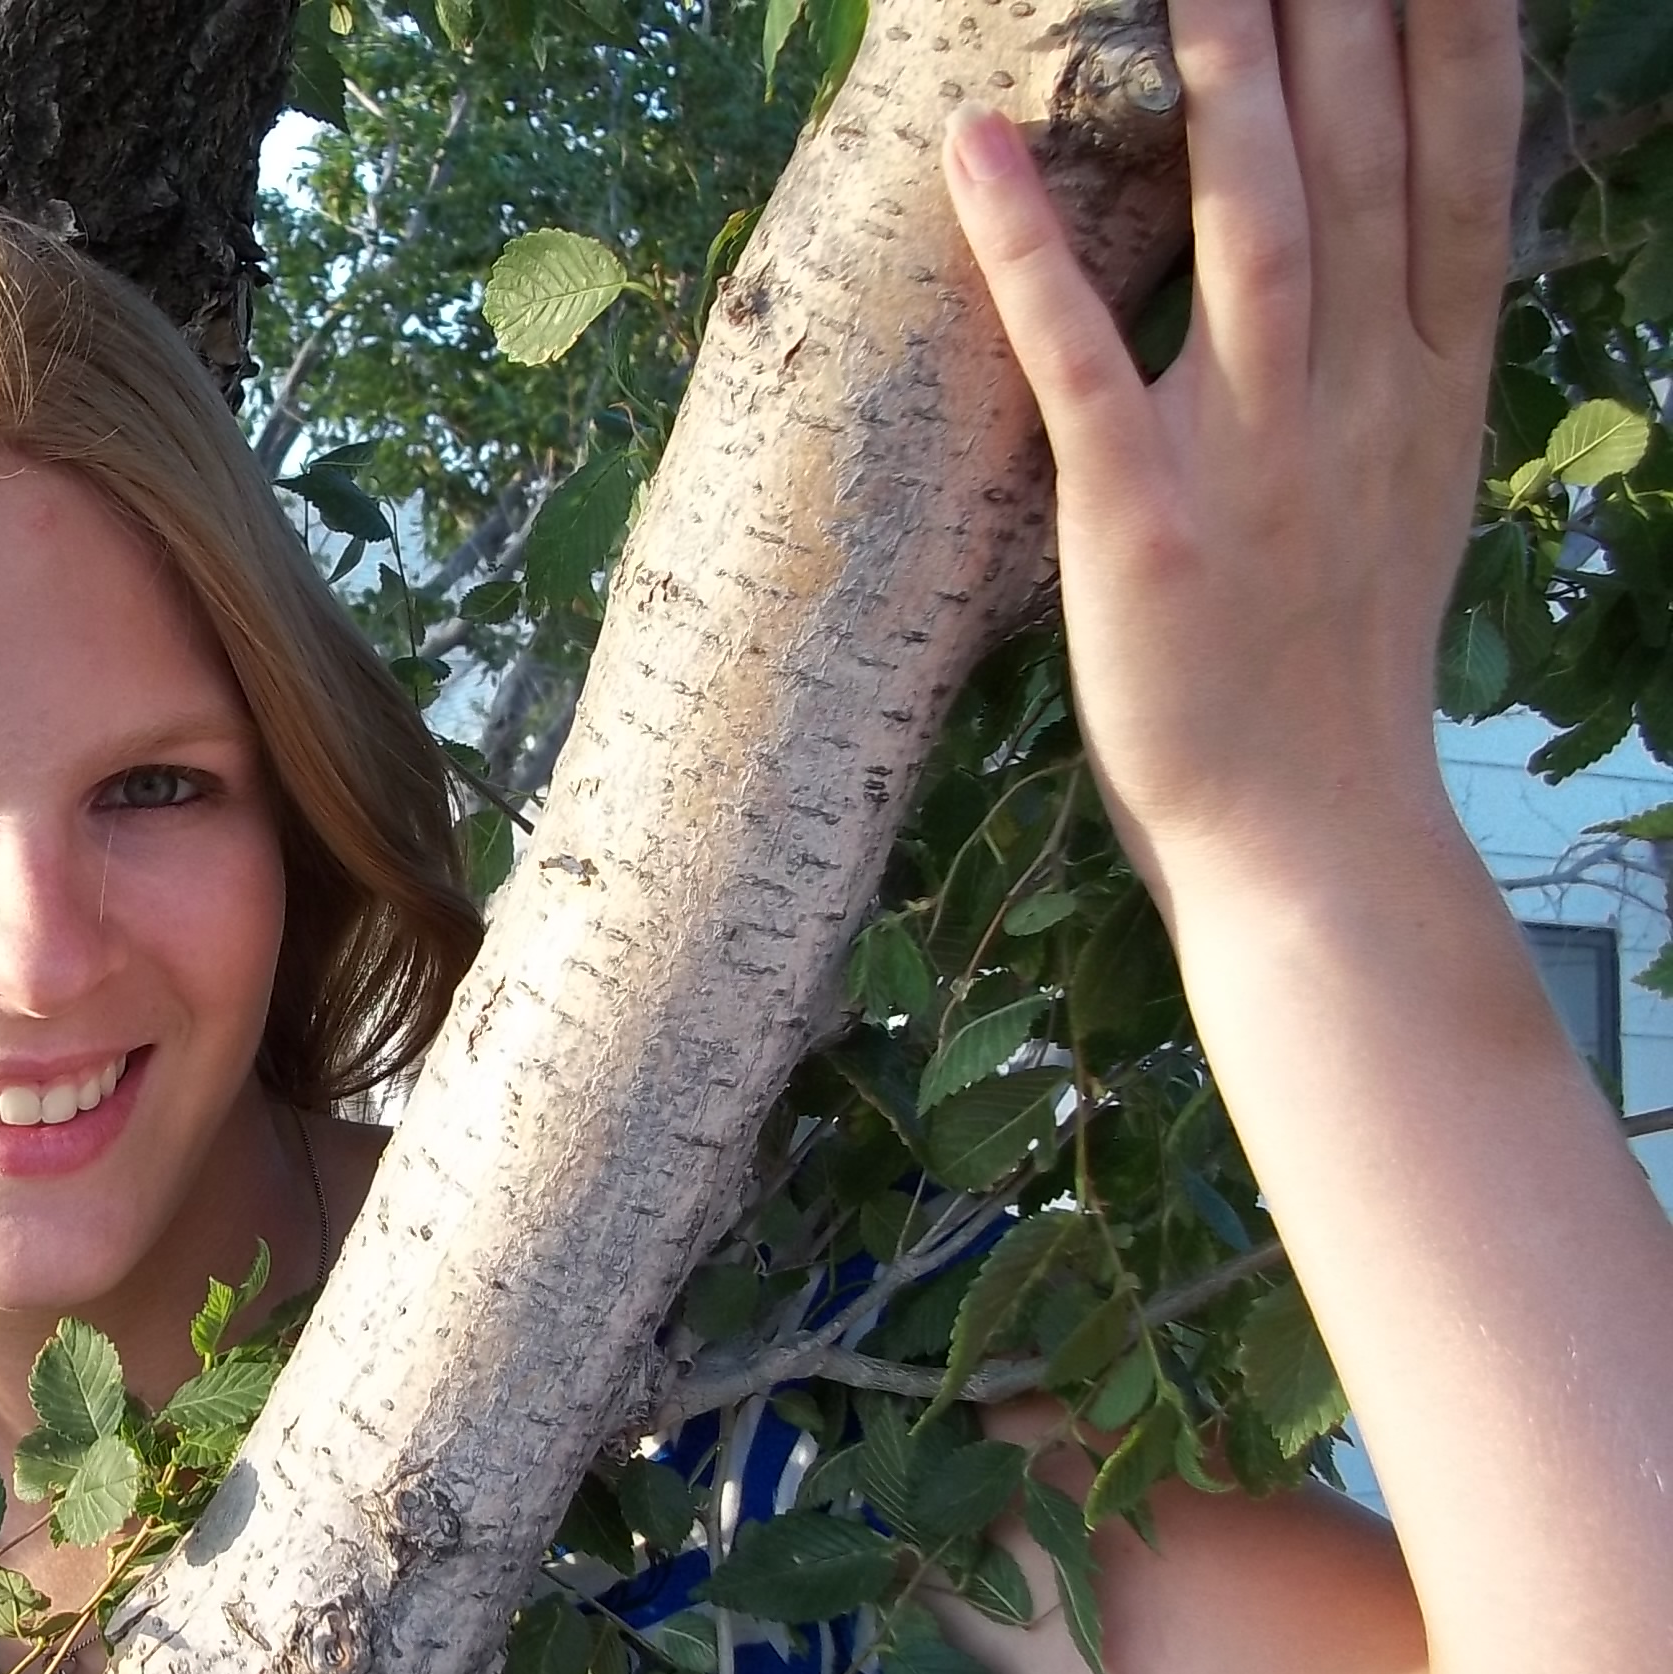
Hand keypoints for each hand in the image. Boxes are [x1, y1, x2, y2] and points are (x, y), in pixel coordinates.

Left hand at [942, 0, 1521, 890]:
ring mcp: (1256, 456)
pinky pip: (1080, 363)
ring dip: (1229, 87)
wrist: (1308, 831)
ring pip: (1257, 232)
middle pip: (1361, 163)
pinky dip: (1026, 255)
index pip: (1458, 163)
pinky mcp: (1143, 523)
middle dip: (1344, 14)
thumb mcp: (1411, 477)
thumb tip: (1404, 217)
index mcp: (1433, 378)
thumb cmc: (1334, 658)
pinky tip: (975, 153)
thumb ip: (1404, 344)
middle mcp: (1363, 395)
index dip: (1453, 31)